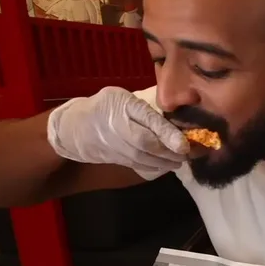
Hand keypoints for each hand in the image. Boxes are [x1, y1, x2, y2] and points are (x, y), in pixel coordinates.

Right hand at [46, 86, 188, 179]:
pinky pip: (137, 164)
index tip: (184, 144)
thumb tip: (175, 115)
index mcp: (124, 105)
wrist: (77, 126)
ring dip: (164, 162)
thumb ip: (145, 108)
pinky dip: (154, 167)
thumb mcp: (125, 98)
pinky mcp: (116, 157)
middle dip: (170, 151)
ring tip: (179, 162)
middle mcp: (119, 126)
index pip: (148, 119)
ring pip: (143, 157)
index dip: (167, 133)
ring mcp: (115, 144)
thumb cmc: (107, 106)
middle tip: (187, 155)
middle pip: (147, 143)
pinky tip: (166, 166)